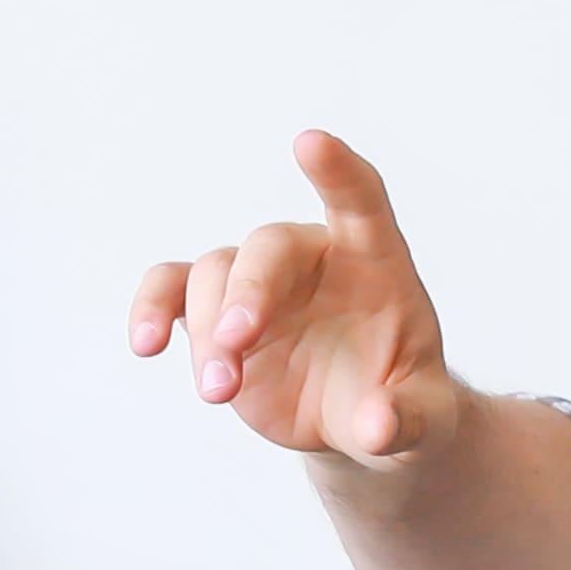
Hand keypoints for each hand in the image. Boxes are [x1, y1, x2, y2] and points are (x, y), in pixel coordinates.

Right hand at [124, 131, 460, 467]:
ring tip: (219, 391)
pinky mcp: (216, 315)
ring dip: (208, 330)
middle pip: (268, 247)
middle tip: (238, 341)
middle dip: (248, 290)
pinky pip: (171, 289)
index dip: (337, 171)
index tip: (310, 142)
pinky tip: (146, 343)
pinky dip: (151, 307)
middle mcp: (311, 259)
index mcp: (374, 263)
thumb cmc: (401, 401)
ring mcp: (259, 283)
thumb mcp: (424, 421)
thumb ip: (408, 420)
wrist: (360, 423)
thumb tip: (379, 427)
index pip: (359, 200)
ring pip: (216, 274)